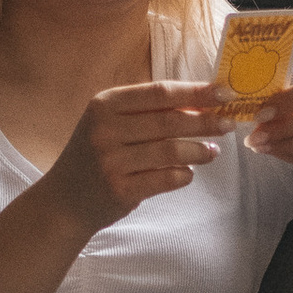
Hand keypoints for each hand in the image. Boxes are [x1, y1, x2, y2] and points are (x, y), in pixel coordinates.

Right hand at [44, 80, 228, 235]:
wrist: (64, 200)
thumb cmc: (96, 156)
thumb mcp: (111, 123)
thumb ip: (148, 112)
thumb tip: (202, 102)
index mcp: (105, 104)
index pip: (159, 93)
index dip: (195, 92)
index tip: (223, 93)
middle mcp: (104, 130)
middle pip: (169, 121)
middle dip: (206, 121)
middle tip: (228, 124)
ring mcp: (110, 161)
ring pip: (171, 151)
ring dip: (199, 151)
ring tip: (213, 152)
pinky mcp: (119, 190)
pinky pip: (165, 179)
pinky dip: (184, 175)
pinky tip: (189, 173)